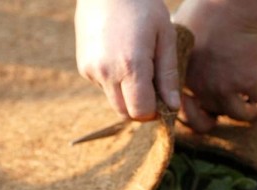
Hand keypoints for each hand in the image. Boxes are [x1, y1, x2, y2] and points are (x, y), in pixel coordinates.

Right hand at [75, 0, 181, 119]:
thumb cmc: (142, 4)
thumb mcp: (165, 35)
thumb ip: (168, 75)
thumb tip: (173, 107)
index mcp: (131, 66)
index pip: (141, 112)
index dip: (155, 110)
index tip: (163, 98)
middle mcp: (107, 73)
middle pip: (126, 112)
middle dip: (141, 106)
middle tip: (153, 86)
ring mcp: (91, 71)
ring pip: (114, 101)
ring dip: (127, 94)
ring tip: (137, 64)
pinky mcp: (84, 67)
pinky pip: (103, 86)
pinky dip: (114, 81)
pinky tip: (120, 55)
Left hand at [173, 0, 256, 132]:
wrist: (229, 5)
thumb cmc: (203, 11)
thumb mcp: (179, 34)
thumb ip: (178, 54)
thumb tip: (172, 57)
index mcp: (183, 81)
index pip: (183, 113)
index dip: (194, 116)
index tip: (205, 111)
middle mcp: (201, 89)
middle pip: (209, 119)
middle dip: (218, 119)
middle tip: (226, 113)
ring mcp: (224, 89)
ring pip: (239, 114)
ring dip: (248, 112)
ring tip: (253, 108)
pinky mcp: (249, 82)